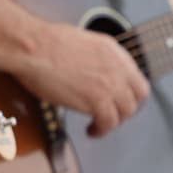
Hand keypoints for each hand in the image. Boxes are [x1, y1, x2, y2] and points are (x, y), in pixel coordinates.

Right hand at [18, 21, 148, 137]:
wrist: (35, 48)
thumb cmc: (45, 42)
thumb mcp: (80, 42)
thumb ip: (92, 58)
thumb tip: (88, 70)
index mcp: (113, 51)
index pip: (136, 77)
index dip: (129, 92)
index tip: (119, 99)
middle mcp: (117, 67)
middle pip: (138, 96)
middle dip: (126, 108)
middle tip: (113, 114)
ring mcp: (110, 84)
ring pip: (126, 112)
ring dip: (113, 121)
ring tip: (99, 125)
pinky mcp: (97, 101)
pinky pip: (108, 123)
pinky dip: (100, 130)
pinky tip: (91, 130)